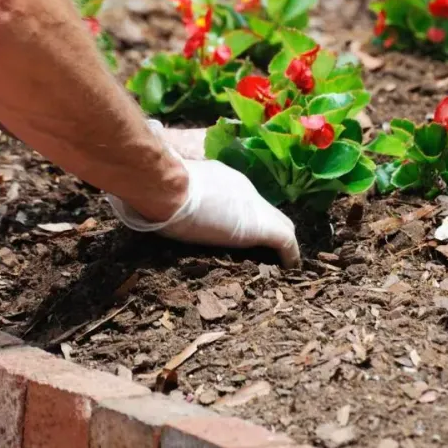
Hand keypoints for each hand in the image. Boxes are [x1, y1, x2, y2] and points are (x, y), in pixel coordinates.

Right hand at [110, 126, 300, 266]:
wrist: (168, 187)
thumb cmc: (164, 186)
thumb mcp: (174, 186)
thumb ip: (177, 193)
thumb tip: (157, 203)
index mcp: (226, 179)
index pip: (244, 200)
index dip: (245, 216)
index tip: (240, 230)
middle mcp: (246, 190)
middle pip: (268, 211)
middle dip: (269, 228)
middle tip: (267, 251)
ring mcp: (257, 208)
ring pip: (282, 225)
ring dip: (281, 243)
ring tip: (280, 262)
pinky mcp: (263, 227)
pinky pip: (286, 242)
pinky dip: (289, 256)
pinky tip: (290, 268)